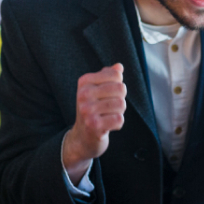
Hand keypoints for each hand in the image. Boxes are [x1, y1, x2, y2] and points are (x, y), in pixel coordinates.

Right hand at [62, 63, 126, 184]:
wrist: (82, 137)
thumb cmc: (93, 110)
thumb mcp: (97, 90)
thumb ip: (108, 76)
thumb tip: (119, 66)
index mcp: (84, 82)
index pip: (116, 75)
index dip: (118, 85)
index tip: (107, 94)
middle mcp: (83, 94)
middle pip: (121, 88)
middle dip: (120, 99)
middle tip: (109, 107)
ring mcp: (87, 110)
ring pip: (121, 104)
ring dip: (119, 112)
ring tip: (108, 116)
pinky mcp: (94, 126)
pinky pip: (119, 119)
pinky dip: (117, 124)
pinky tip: (107, 125)